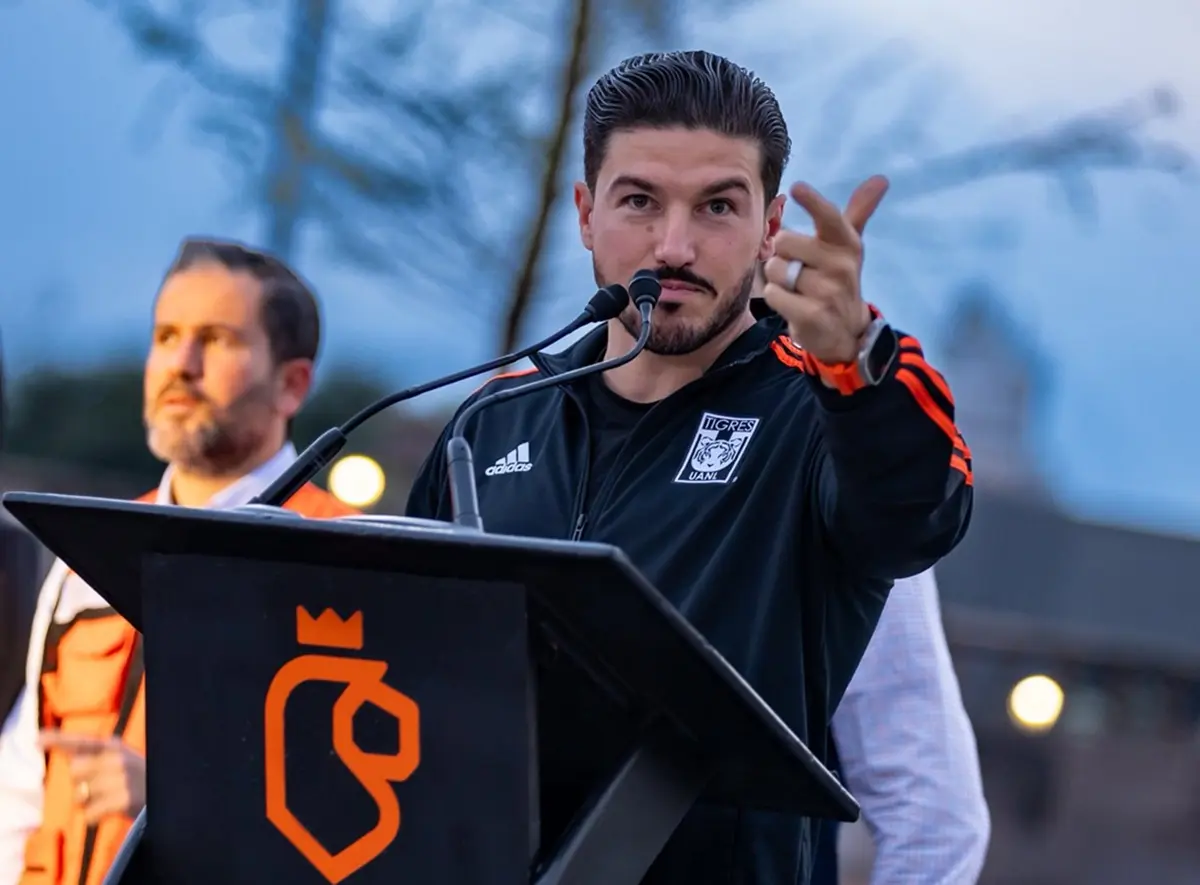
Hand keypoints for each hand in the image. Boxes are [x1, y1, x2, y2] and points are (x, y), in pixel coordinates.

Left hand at [40, 730, 145, 824]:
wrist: (167, 796)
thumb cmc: (138, 781)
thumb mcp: (120, 762)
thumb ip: (94, 759)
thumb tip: (70, 763)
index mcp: (115, 747)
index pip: (81, 741)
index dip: (57, 739)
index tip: (36, 739)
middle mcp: (117, 758)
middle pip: (75, 770)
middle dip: (80, 782)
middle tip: (100, 788)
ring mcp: (121, 778)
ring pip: (80, 794)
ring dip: (89, 802)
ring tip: (109, 799)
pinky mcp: (123, 799)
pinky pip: (89, 813)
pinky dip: (95, 817)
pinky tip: (110, 811)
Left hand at [761, 175, 888, 362]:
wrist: (845, 332)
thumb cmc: (838, 279)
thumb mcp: (849, 246)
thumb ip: (859, 211)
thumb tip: (881, 179)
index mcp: (846, 244)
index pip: (830, 217)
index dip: (813, 202)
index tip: (797, 187)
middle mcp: (840, 266)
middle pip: (784, 241)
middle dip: (783, 254)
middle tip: (799, 268)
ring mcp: (827, 292)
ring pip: (776, 268)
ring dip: (778, 278)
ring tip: (796, 288)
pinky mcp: (812, 315)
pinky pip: (773, 293)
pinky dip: (776, 297)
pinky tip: (792, 303)